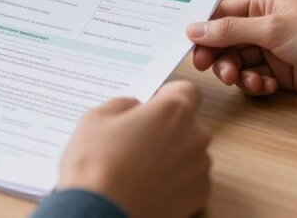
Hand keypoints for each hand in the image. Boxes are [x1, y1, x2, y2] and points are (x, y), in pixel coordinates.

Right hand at [57, 81, 211, 217]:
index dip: (167, 97)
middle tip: (137, 142)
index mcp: (173, 110)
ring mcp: (200, 168)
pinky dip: (175, 182)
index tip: (150, 108)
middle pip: (187, 123)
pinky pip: (191, 179)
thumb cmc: (95, 163)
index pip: (186, 90)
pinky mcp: (199, 196)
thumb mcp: (95, 118)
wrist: (100, 214)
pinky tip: (149, 188)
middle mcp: (195, 135)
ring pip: (190, 152)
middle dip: (167, 128)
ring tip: (140, 170)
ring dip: (172, 155)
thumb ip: (121, 105)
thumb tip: (134, 108)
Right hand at [185, 0, 296, 102]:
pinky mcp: (282, 72)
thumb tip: (195, 28)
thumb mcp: (272, 29)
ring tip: (250, 81)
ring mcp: (273, 49)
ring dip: (239, 74)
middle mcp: (265, 24)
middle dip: (221, 57)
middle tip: (219, 71)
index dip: (205, 32)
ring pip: (239, 62)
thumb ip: (230, 30)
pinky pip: (255, 78)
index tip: (194, 49)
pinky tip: (269, 86)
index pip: (222, 14)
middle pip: (226, 41)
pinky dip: (256, 85)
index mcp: (263, 2)